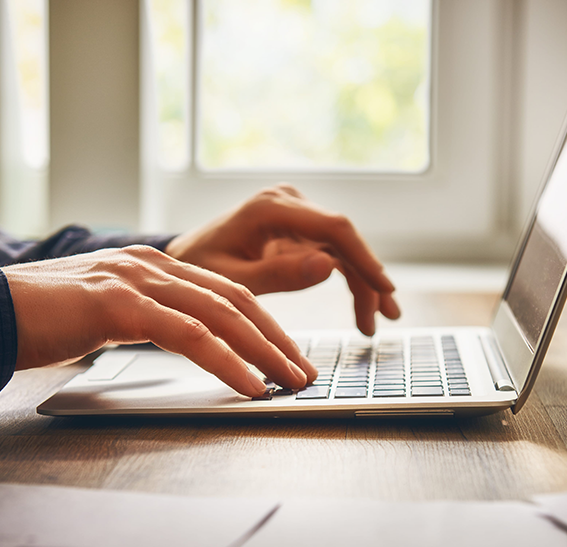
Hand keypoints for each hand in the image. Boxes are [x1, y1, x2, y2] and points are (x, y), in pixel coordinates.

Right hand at [3, 246, 316, 396]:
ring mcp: (136, 279)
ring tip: (290, 380)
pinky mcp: (119, 304)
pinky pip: (188, 333)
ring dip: (264, 351)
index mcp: (153, 264)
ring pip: (221, 314)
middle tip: (304, 370)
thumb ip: (147, 316)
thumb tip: (186, 340)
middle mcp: (152, 264)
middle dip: (277, 338)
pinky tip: (248, 383)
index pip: (226, 291)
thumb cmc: (41, 317)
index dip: (264, 324)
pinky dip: (226, 360)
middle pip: (236, 299)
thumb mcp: (106, 311)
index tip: (289, 353)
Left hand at [165, 184, 400, 334]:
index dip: (364, 258)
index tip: (384, 288)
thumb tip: (329, 267)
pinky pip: (332, 253)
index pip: (333, 228)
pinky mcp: (298, 229)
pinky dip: (348, 280)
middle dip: (367, 279)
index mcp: (270, 208)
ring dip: (362, 283)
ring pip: (343, 249)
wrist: (182, 260)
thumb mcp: (233, 281)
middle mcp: (288, 203)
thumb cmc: (198, 269)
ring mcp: (295, 214)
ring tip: (372, 324)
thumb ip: (279, 275)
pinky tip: (362, 308)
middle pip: (344, 239)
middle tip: (383, 318)